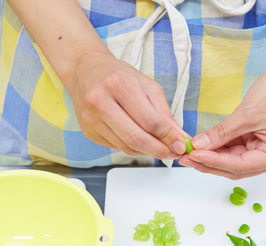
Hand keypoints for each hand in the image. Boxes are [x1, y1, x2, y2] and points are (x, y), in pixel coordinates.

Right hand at [69, 52, 187, 158]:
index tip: (180, 145)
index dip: (168, 137)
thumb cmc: (118, 76)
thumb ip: (164, 113)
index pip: (149, 120)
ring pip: (126, 147)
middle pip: (136, 138)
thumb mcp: (147, 86)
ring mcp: (91, 119)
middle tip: (172, 153)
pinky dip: (133, 148)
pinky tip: (141, 142)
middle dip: (159, 150)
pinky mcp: (88, 132)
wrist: (85, 72)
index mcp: (119, 84)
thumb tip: (179, 138)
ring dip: (147, 151)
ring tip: (160, 148)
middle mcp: (101, 102)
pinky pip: (116, 147)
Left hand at [179, 60, 265, 178]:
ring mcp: (265, 152)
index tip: (193, 155)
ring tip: (189, 151)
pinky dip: (219, 148)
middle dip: (209, 162)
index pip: (239, 166)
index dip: (214, 161)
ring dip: (212, 156)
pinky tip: (202, 145)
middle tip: (185, 158)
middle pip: (235, 168)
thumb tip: (198, 145)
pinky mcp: (257, 143)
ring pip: (232, 161)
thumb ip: (221, 133)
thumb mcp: (246, 114)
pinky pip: (235, 150)